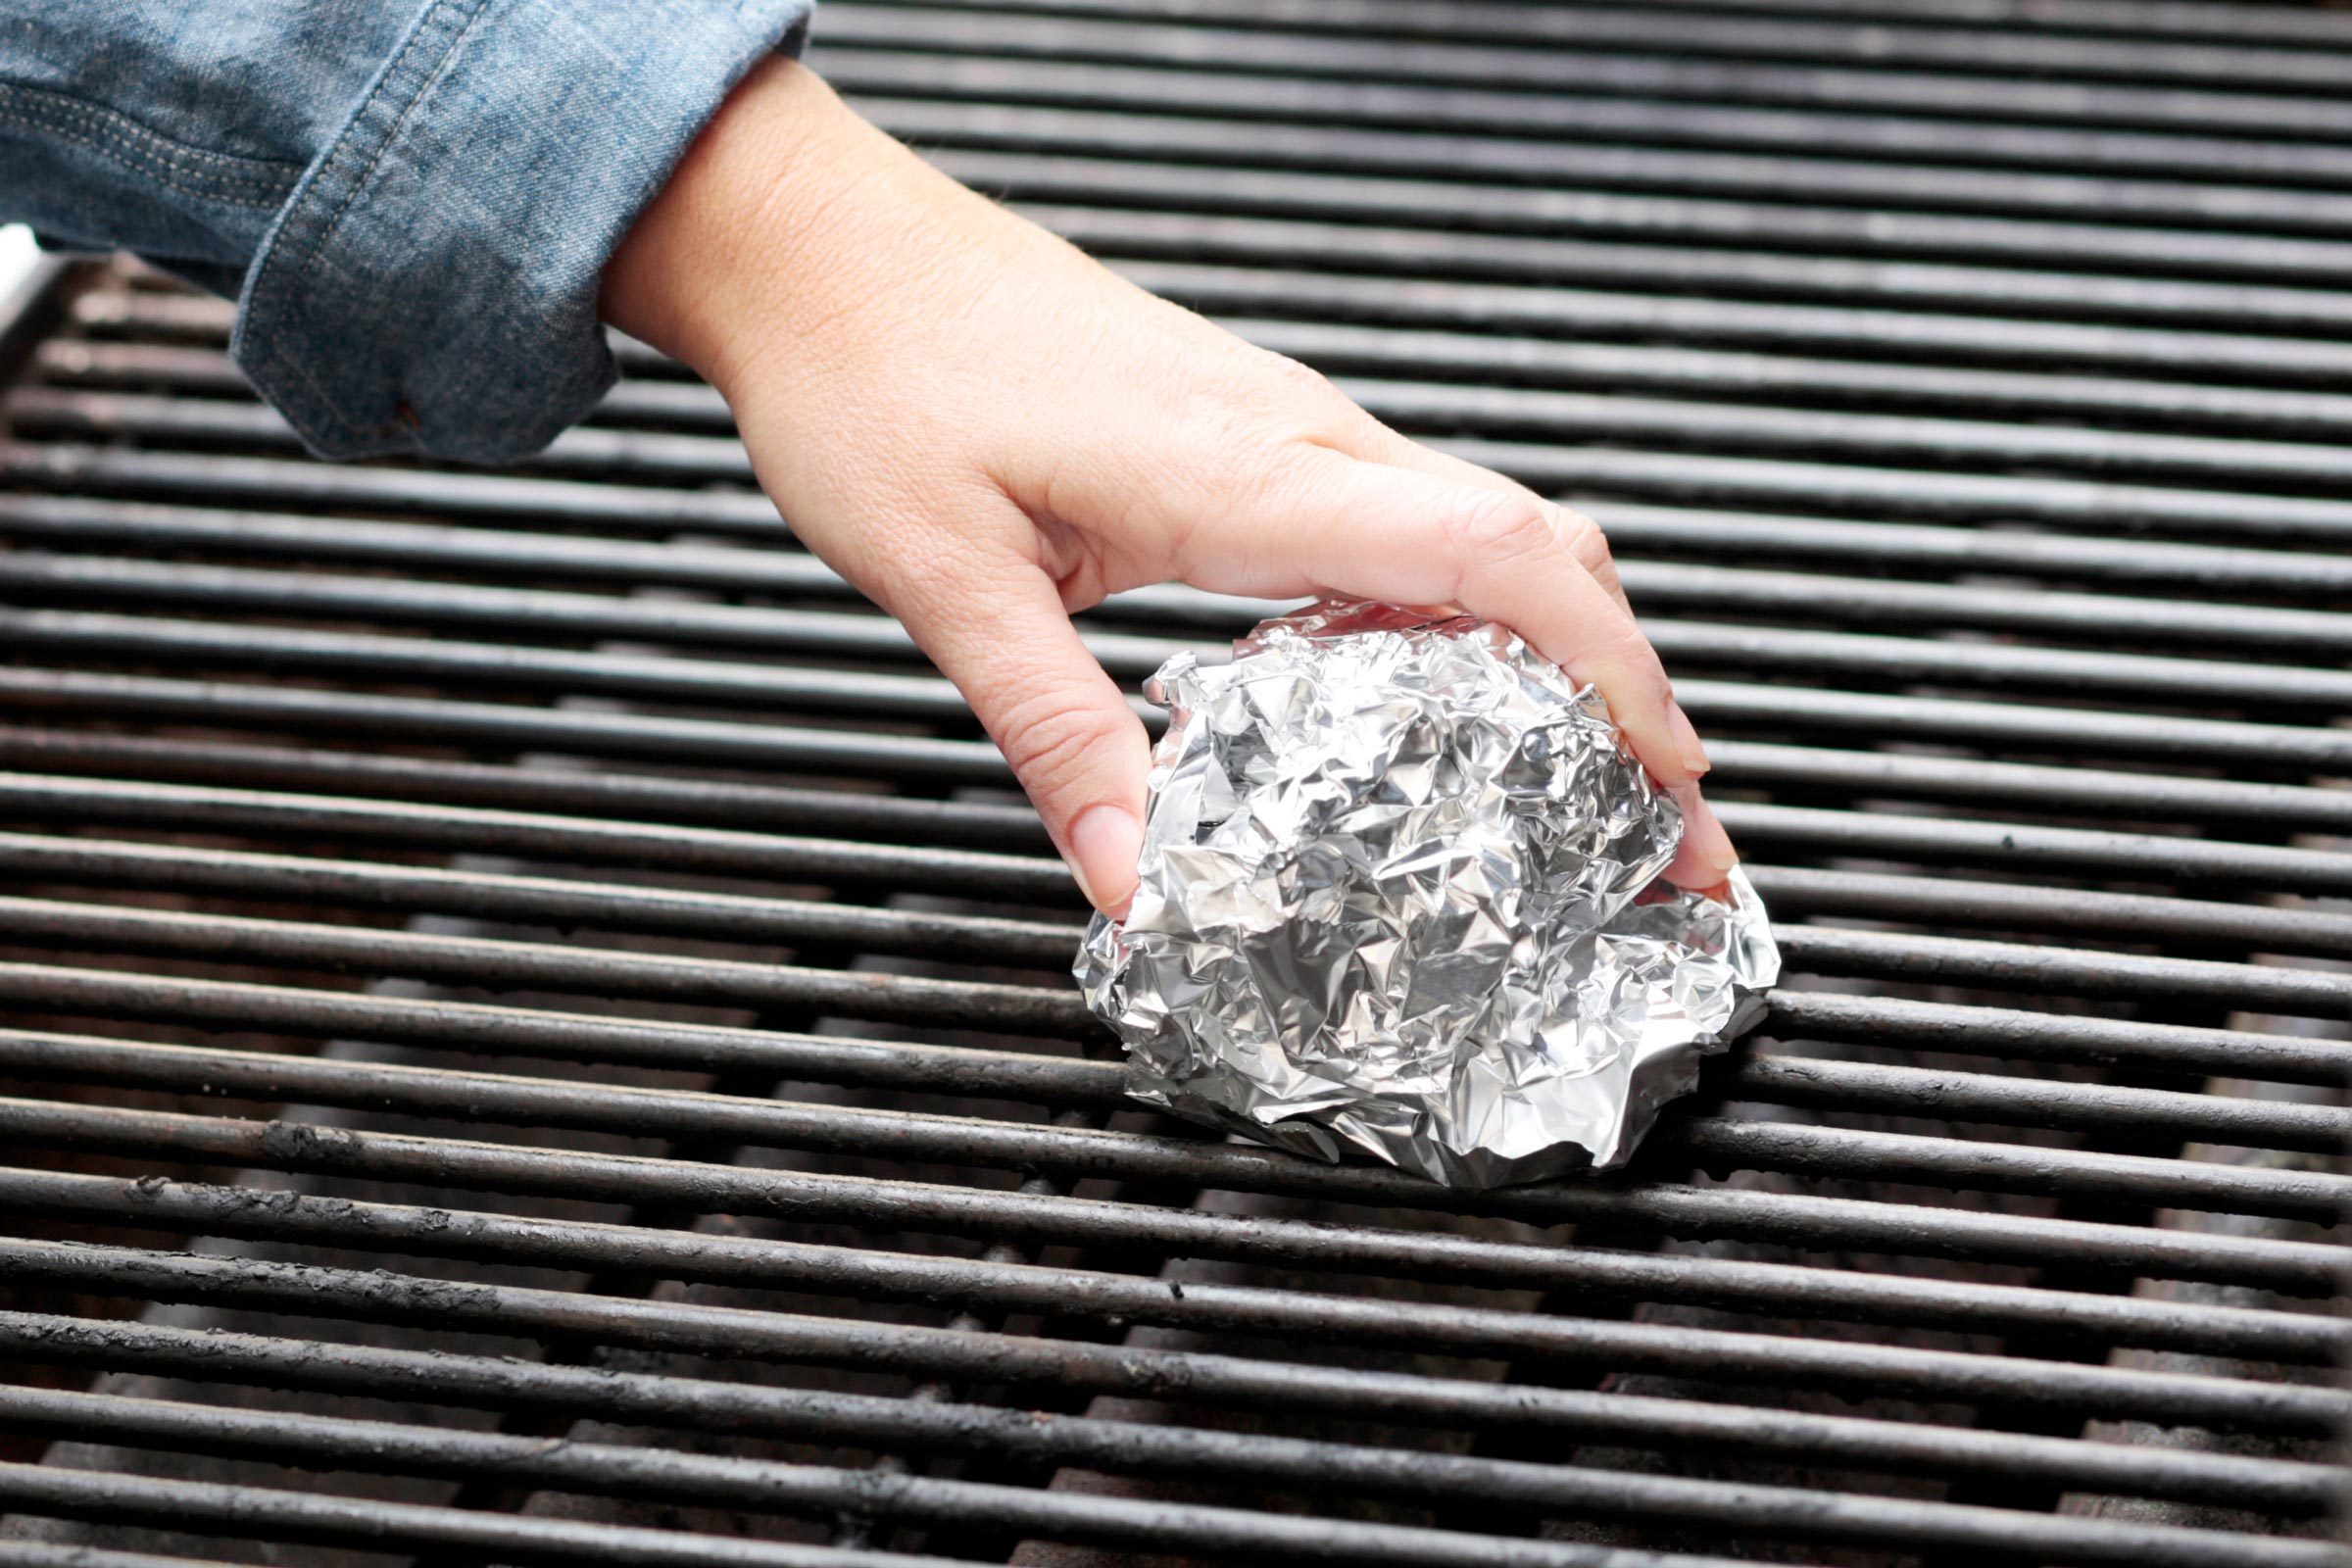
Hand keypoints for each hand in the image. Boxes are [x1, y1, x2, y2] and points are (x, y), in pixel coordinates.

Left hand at [603, 58, 1735, 915]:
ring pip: (1477, 530)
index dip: (1607, 664)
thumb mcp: (950, 583)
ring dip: (1555, 649)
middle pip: (1527, 547)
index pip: (1490, 553)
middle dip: (1623, 685)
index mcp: (1244, 470)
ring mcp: (1281, 425)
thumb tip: (1139, 881)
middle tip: (1660, 827)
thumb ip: (1058, 734)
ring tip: (1583, 782)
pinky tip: (1439, 693)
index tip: (1671, 768)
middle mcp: (1294, 436)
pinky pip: (1402, 519)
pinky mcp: (1246, 433)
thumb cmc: (877, 376)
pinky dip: (1466, 610)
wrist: (822, 247)